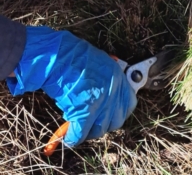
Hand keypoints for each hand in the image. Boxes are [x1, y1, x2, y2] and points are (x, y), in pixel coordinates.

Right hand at [6, 26, 136, 146]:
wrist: (60, 56)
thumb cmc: (76, 55)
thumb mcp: (101, 62)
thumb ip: (107, 79)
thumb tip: (106, 91)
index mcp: (118, 79)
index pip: (130, 103)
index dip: (121, 111)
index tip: (114, 114)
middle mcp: (113, 92)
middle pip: (117, 120)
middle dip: (105, 124)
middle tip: (94, 122)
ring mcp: (101, 104)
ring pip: (101, 129)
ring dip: (91, 132)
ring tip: (82, 128)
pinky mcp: (85, 112)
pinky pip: (81, 133)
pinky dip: (74, 137)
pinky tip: (69, 137)